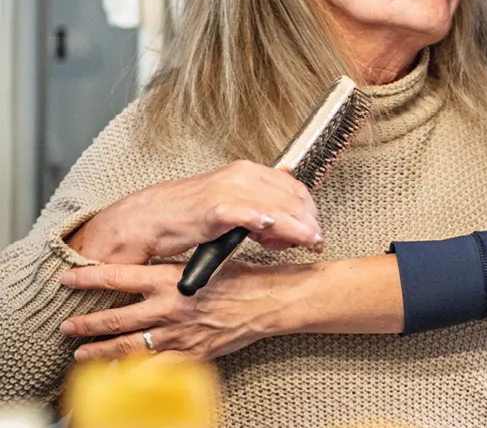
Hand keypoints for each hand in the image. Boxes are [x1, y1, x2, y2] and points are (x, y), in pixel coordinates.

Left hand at [60, 261, 305, 361]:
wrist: (268, 302)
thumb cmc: (242, 278)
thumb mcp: (206, 261)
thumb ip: (176, 267)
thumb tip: (151, 265)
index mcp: (171, 279)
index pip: (118, 277)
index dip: (89, 278)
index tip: (69, 277)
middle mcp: (169, 308)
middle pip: (115, 319)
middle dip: (86, 323)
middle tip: (67, 324)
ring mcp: (178, 334)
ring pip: (128, 347)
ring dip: (100, 351)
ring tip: (81, 352)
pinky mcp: (190, 354)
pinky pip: (154, 368)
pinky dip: (133, 373)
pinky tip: (120, 374)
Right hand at [67, 160, 324, 263]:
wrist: (147, 219)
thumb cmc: (186, 215)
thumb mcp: (230, 204)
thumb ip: (257, 208)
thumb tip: (281, 221)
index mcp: (247, 172)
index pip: (294, 187)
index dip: (310, 210)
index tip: (315, 230)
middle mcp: (242, 176)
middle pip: (293, 198)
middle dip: (309, 223)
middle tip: (313, 242)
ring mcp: (228, 190)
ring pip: (278, 207)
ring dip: (297, 229)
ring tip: (303, 244)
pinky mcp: (213, 208)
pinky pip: (246, 213)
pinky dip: (264, 221)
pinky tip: (273, 230)